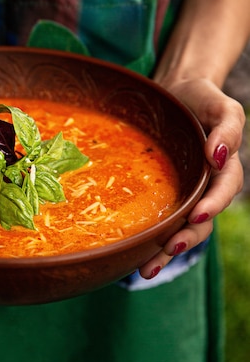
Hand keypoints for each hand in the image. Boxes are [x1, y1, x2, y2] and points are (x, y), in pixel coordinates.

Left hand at [138, 77, 244, 279]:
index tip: (198, 213)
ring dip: (165, 251)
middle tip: (169, 249)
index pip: (223, 191)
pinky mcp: (163, 193)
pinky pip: (159, 218)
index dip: (213, 204)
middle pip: (201, 220)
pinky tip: (132, 252)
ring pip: (179, 228)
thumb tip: (218, 156)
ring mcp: (184, 192)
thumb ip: (228, 129)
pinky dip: (149, 238)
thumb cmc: (202, 99)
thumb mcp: (223, 107)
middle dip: (187, 238)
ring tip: (146, 269)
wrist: (176, 92)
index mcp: (225, 168)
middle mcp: (205, 186)